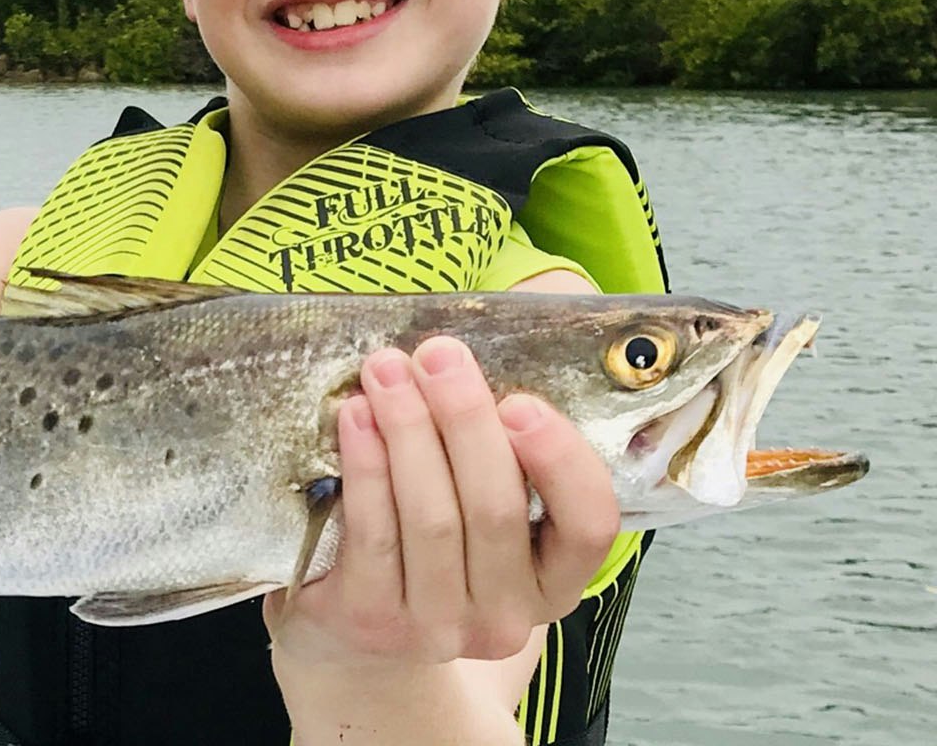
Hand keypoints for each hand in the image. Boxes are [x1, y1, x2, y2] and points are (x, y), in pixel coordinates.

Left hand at [265, 335, 619, 670]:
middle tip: (438, 354)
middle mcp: (507, 614)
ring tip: (386, 369)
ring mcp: (437, 627)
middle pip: (496, 510)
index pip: (589, 525)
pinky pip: (372, 535)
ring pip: (430, 519)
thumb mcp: (482, 492)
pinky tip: (353, 417)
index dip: (560, 461)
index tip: (521, 400)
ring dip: (407, 431)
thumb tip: (543, 298)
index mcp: (554, 578)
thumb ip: (512, 421)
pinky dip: (364, 467)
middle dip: (464, 420)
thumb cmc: (430, 536)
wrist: (356, 644)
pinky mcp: (370, 623)